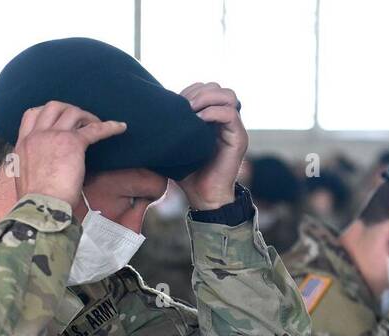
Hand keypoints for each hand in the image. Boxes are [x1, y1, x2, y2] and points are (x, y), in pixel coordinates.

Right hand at [12, 101, 125, 204]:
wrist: (41, 207)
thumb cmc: (34, 201)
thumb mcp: (23, 178)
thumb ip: (31, 165)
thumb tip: (40, 168)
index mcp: (22, 144)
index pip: (31, 115)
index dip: (46, 113)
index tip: (57, 119)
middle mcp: (37, 135)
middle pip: (53, 107)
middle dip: (68, 109)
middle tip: (79, 121)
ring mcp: (55, 136)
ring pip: (73, 112)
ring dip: (86, 116)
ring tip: (95, 125)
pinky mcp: (73, 143)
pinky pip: (94, 129)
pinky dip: (109, 126)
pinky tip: (120, 127)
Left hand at [177, 82, 246, 209]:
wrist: (202, 197)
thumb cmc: (187, 173)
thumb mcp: (175, 145)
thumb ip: (171, 127)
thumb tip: (149, 112)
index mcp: (212, 117)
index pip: (206, 88)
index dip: (191, 90)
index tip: (176, 103)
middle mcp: (225, 119)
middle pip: (217, 86)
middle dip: (198, 92)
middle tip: (184, 107)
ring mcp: (234, 127)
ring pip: (228, 95)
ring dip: (206, 98)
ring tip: (191, 112)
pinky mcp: (239, 137)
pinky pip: (230, 114)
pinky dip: (213, 113)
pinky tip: (199, 122)